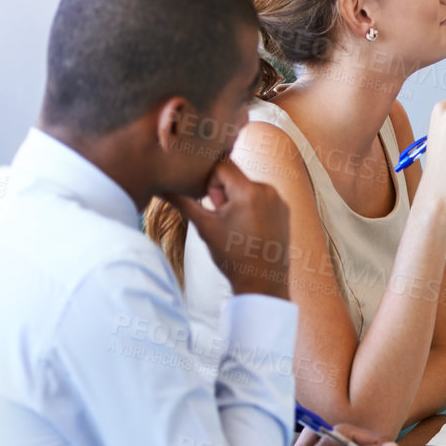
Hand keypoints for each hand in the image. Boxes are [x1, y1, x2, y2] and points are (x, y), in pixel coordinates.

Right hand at [165, 158, 291, 298]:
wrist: (262, 281)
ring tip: (235, 226)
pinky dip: (250, 206)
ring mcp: (279, 199)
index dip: (208, 181)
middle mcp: (268, 189)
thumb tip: (160, 187)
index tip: (210, 202)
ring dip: (235, 200)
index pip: (221, 164)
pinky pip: (261, 197)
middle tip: (222, 218)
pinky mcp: (284, 208)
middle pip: (234, 175)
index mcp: (249, 191)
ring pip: (246, 186)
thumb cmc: (232, 256)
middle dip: (222, 192)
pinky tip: (247, 228)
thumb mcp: (204, 227)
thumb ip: (182, 201)